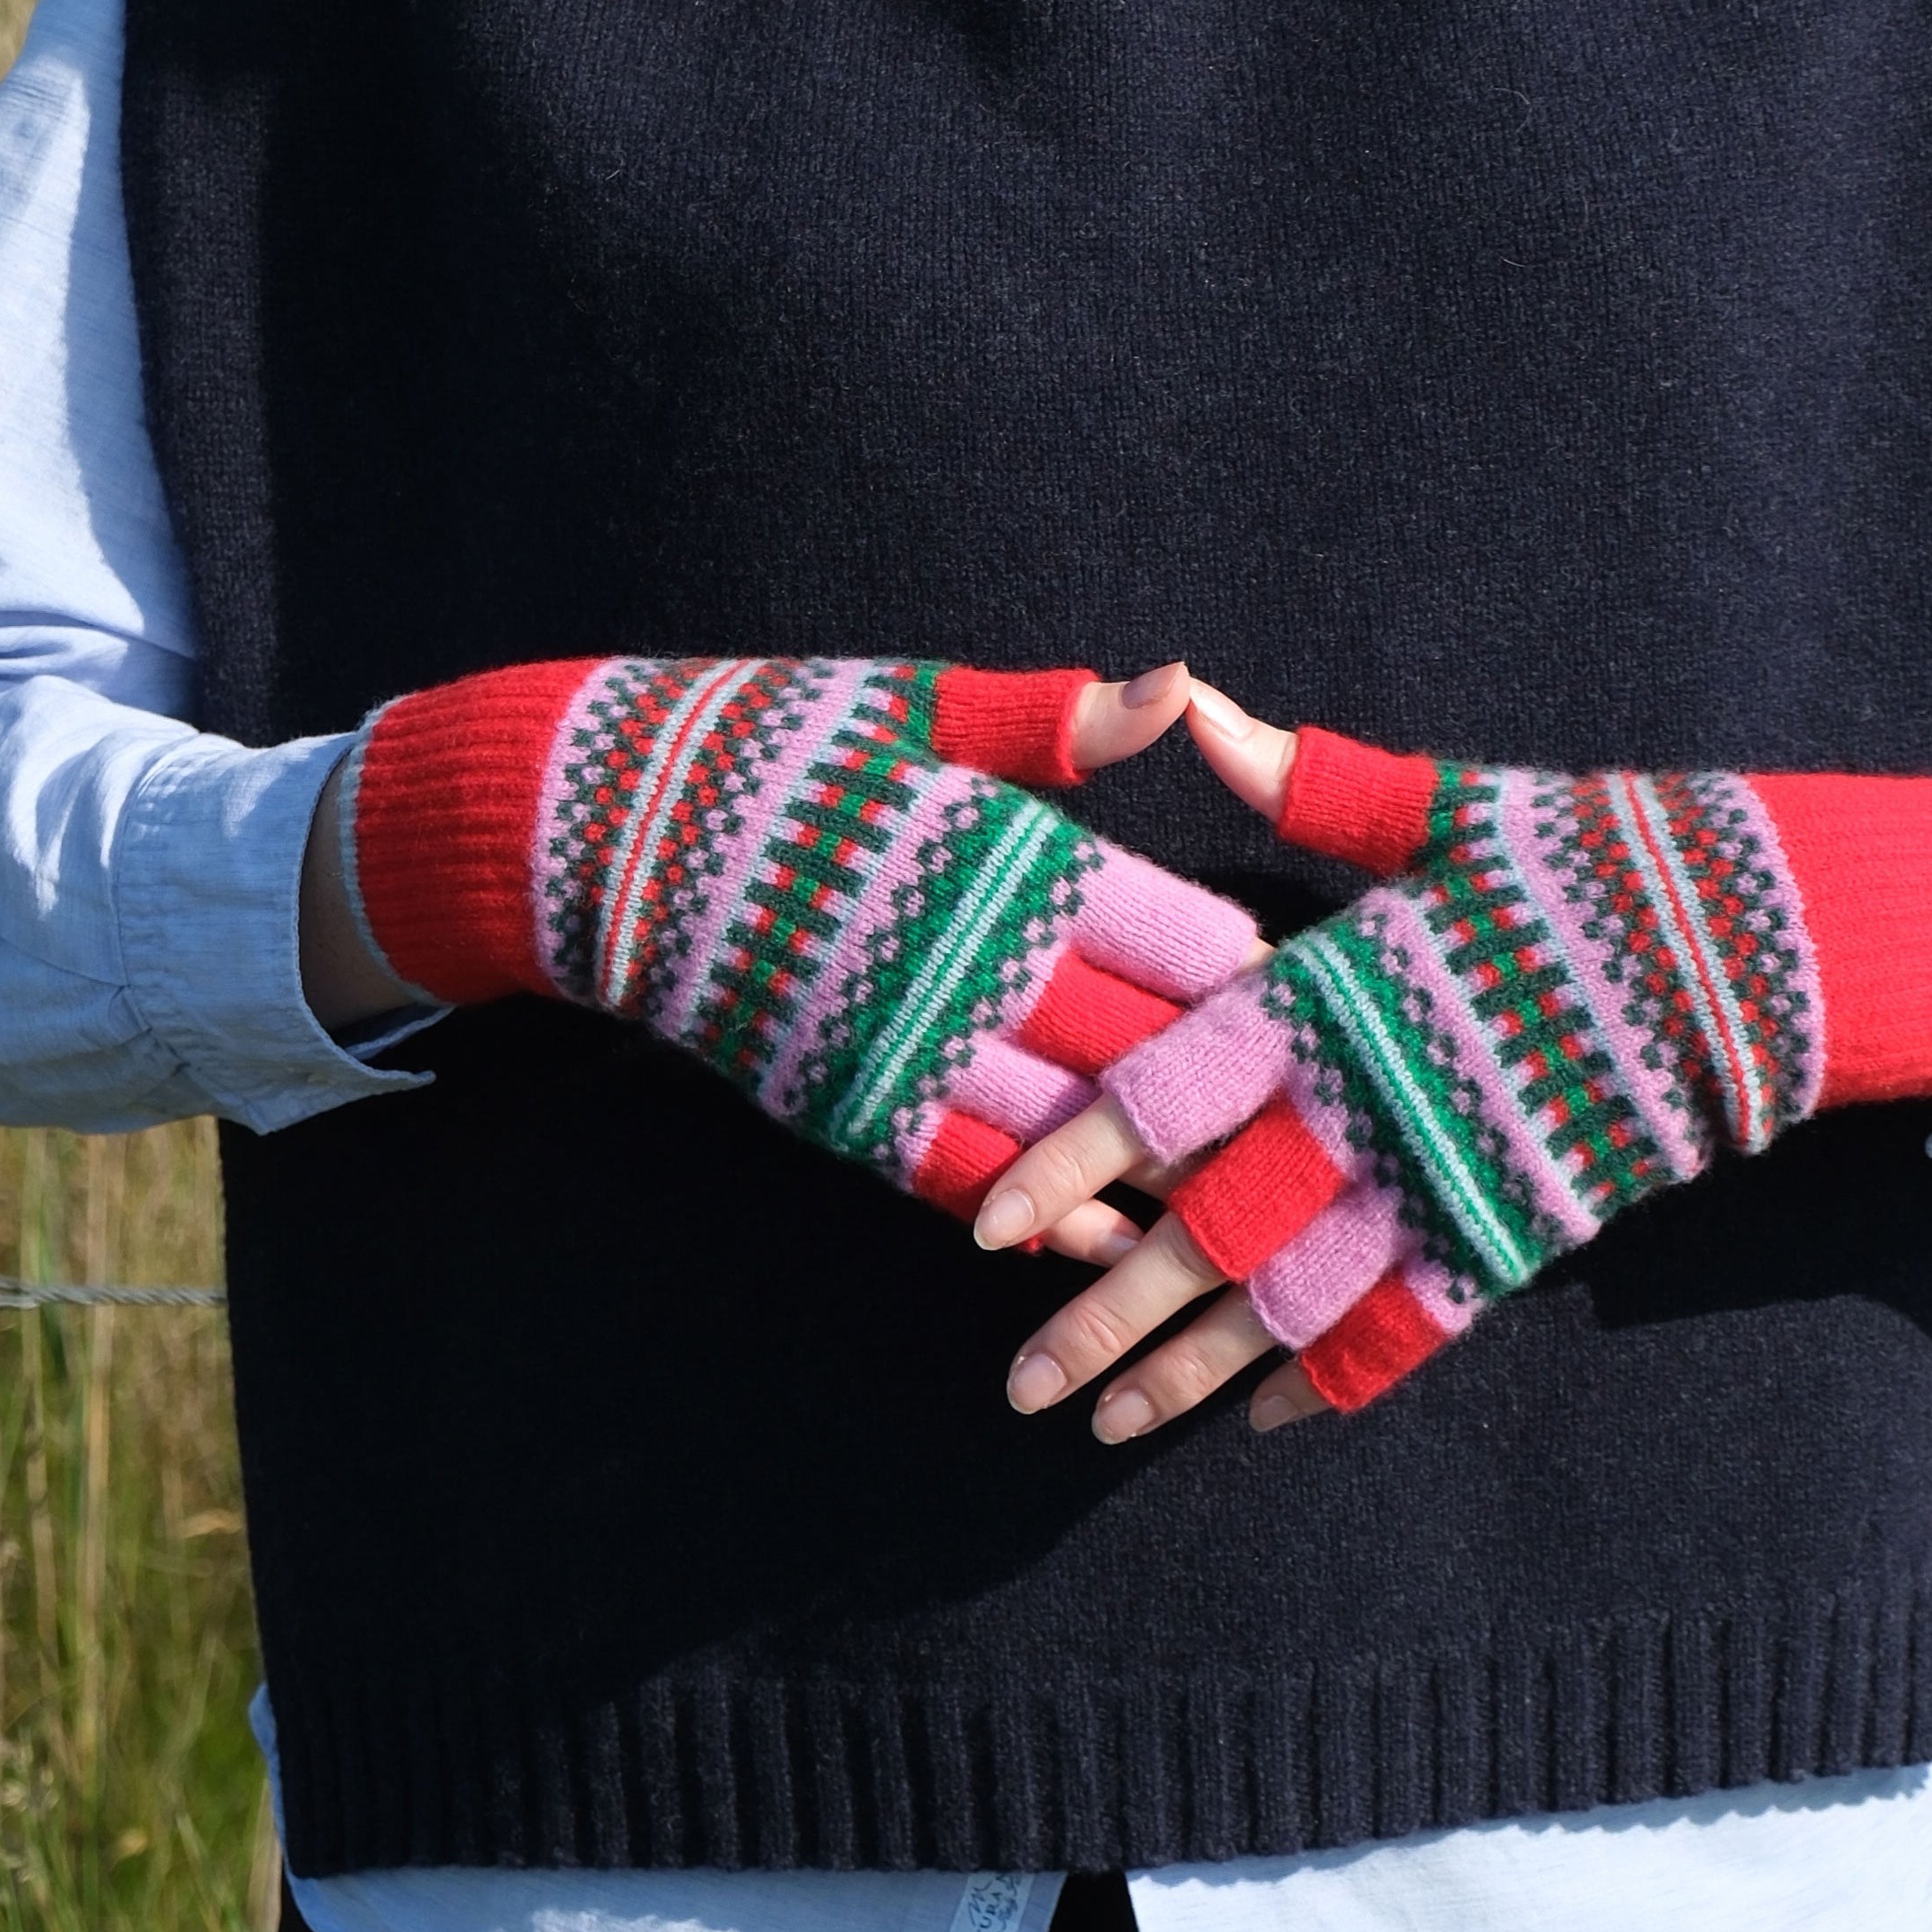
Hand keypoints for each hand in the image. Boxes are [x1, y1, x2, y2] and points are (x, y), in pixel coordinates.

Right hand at [320, 648, 1264, 1225]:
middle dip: (1237, 1087)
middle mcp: (968, 960)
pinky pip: (968, 1177)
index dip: (1257, 975)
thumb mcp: (914, 707)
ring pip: (1069, 1131)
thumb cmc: (773, 743)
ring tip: (1258, 1211)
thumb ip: (1053, 721)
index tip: (1332, 996)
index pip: (1173, 933)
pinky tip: (1106, 1243)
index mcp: (1003, 851)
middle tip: (1332, 1124)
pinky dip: (1044, 1213)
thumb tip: (1181, 689)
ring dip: (1160, 1174)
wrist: (598, 834)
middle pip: (1143, 1043)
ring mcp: (904, 1044)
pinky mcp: (846, 1103)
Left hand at [982, 681, 1931, 1419]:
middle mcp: (1378, 1102)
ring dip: (1195, 1372)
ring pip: (1296, 1305)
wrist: (1760, 947)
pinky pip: (1405, 1328)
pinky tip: (1258, 1421)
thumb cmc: (1584, 859)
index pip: (1171, 1091)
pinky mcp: (1514, 1232)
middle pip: (1213, 1230)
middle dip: (1107, 1316)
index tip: (985, 1226)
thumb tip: (1186, 702)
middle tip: (1017, 1386)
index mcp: (1341, 992)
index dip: (1073, 1159)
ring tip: (1107, 1429)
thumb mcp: (1445, 809)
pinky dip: (1330, 1380)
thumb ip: (1308, 782)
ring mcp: (1449, 1182)